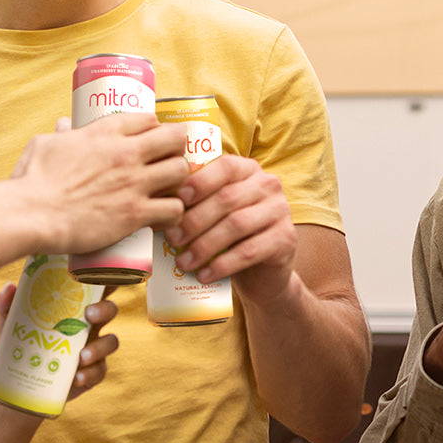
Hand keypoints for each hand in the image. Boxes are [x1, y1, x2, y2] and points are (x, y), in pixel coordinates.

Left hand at [0, 282, 118, 399]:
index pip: (95, 288)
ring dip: (99, 347)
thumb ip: (8, 303)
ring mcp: (93, 349)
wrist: (18, 383)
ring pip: (111, 342)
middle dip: (104, 309)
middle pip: (110, 310)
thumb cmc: (20, 342)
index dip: (103, 277)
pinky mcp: (91, 374)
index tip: (100, 273)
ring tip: (81, 357)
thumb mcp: (11, 322)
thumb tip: (9, 287)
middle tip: (88, 313)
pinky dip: (90, 374)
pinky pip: (100, 371)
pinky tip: (77, 377)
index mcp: (74, 308)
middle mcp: (89, 326)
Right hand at [13, 114, 187, 255]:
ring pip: (181, 171)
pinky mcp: (135, 214)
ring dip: (178, 181)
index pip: (149, 117)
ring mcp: (134, 183)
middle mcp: (126, 152)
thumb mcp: (44, 144)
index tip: (150, 140)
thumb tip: (64, 125)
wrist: (32, 213)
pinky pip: (174, 209)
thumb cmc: (33, 179)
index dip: (154, 129)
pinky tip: (163, 217)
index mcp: (105, 131)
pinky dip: (173, 214)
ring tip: (167, 190)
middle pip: (175, 138)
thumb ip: (62, 134)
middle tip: (166, 162)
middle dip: (175, 149)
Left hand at [163, 155, 296, 305]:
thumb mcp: (213, 212)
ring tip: (183, 262)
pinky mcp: (286, 239)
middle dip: (195, 220)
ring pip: (236, 225)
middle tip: (171, 239)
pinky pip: (250, 251)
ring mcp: (281, 210)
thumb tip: (156, 203)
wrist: (262, 271)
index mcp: (248, 169)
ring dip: (205, 245)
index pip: (224, 166)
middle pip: (227, 198)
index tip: (176, 199)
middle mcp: (268, 185)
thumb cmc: (228, 235)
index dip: (199, 181)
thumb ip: (194, 201)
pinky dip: (223, 264)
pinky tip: (204, 275)